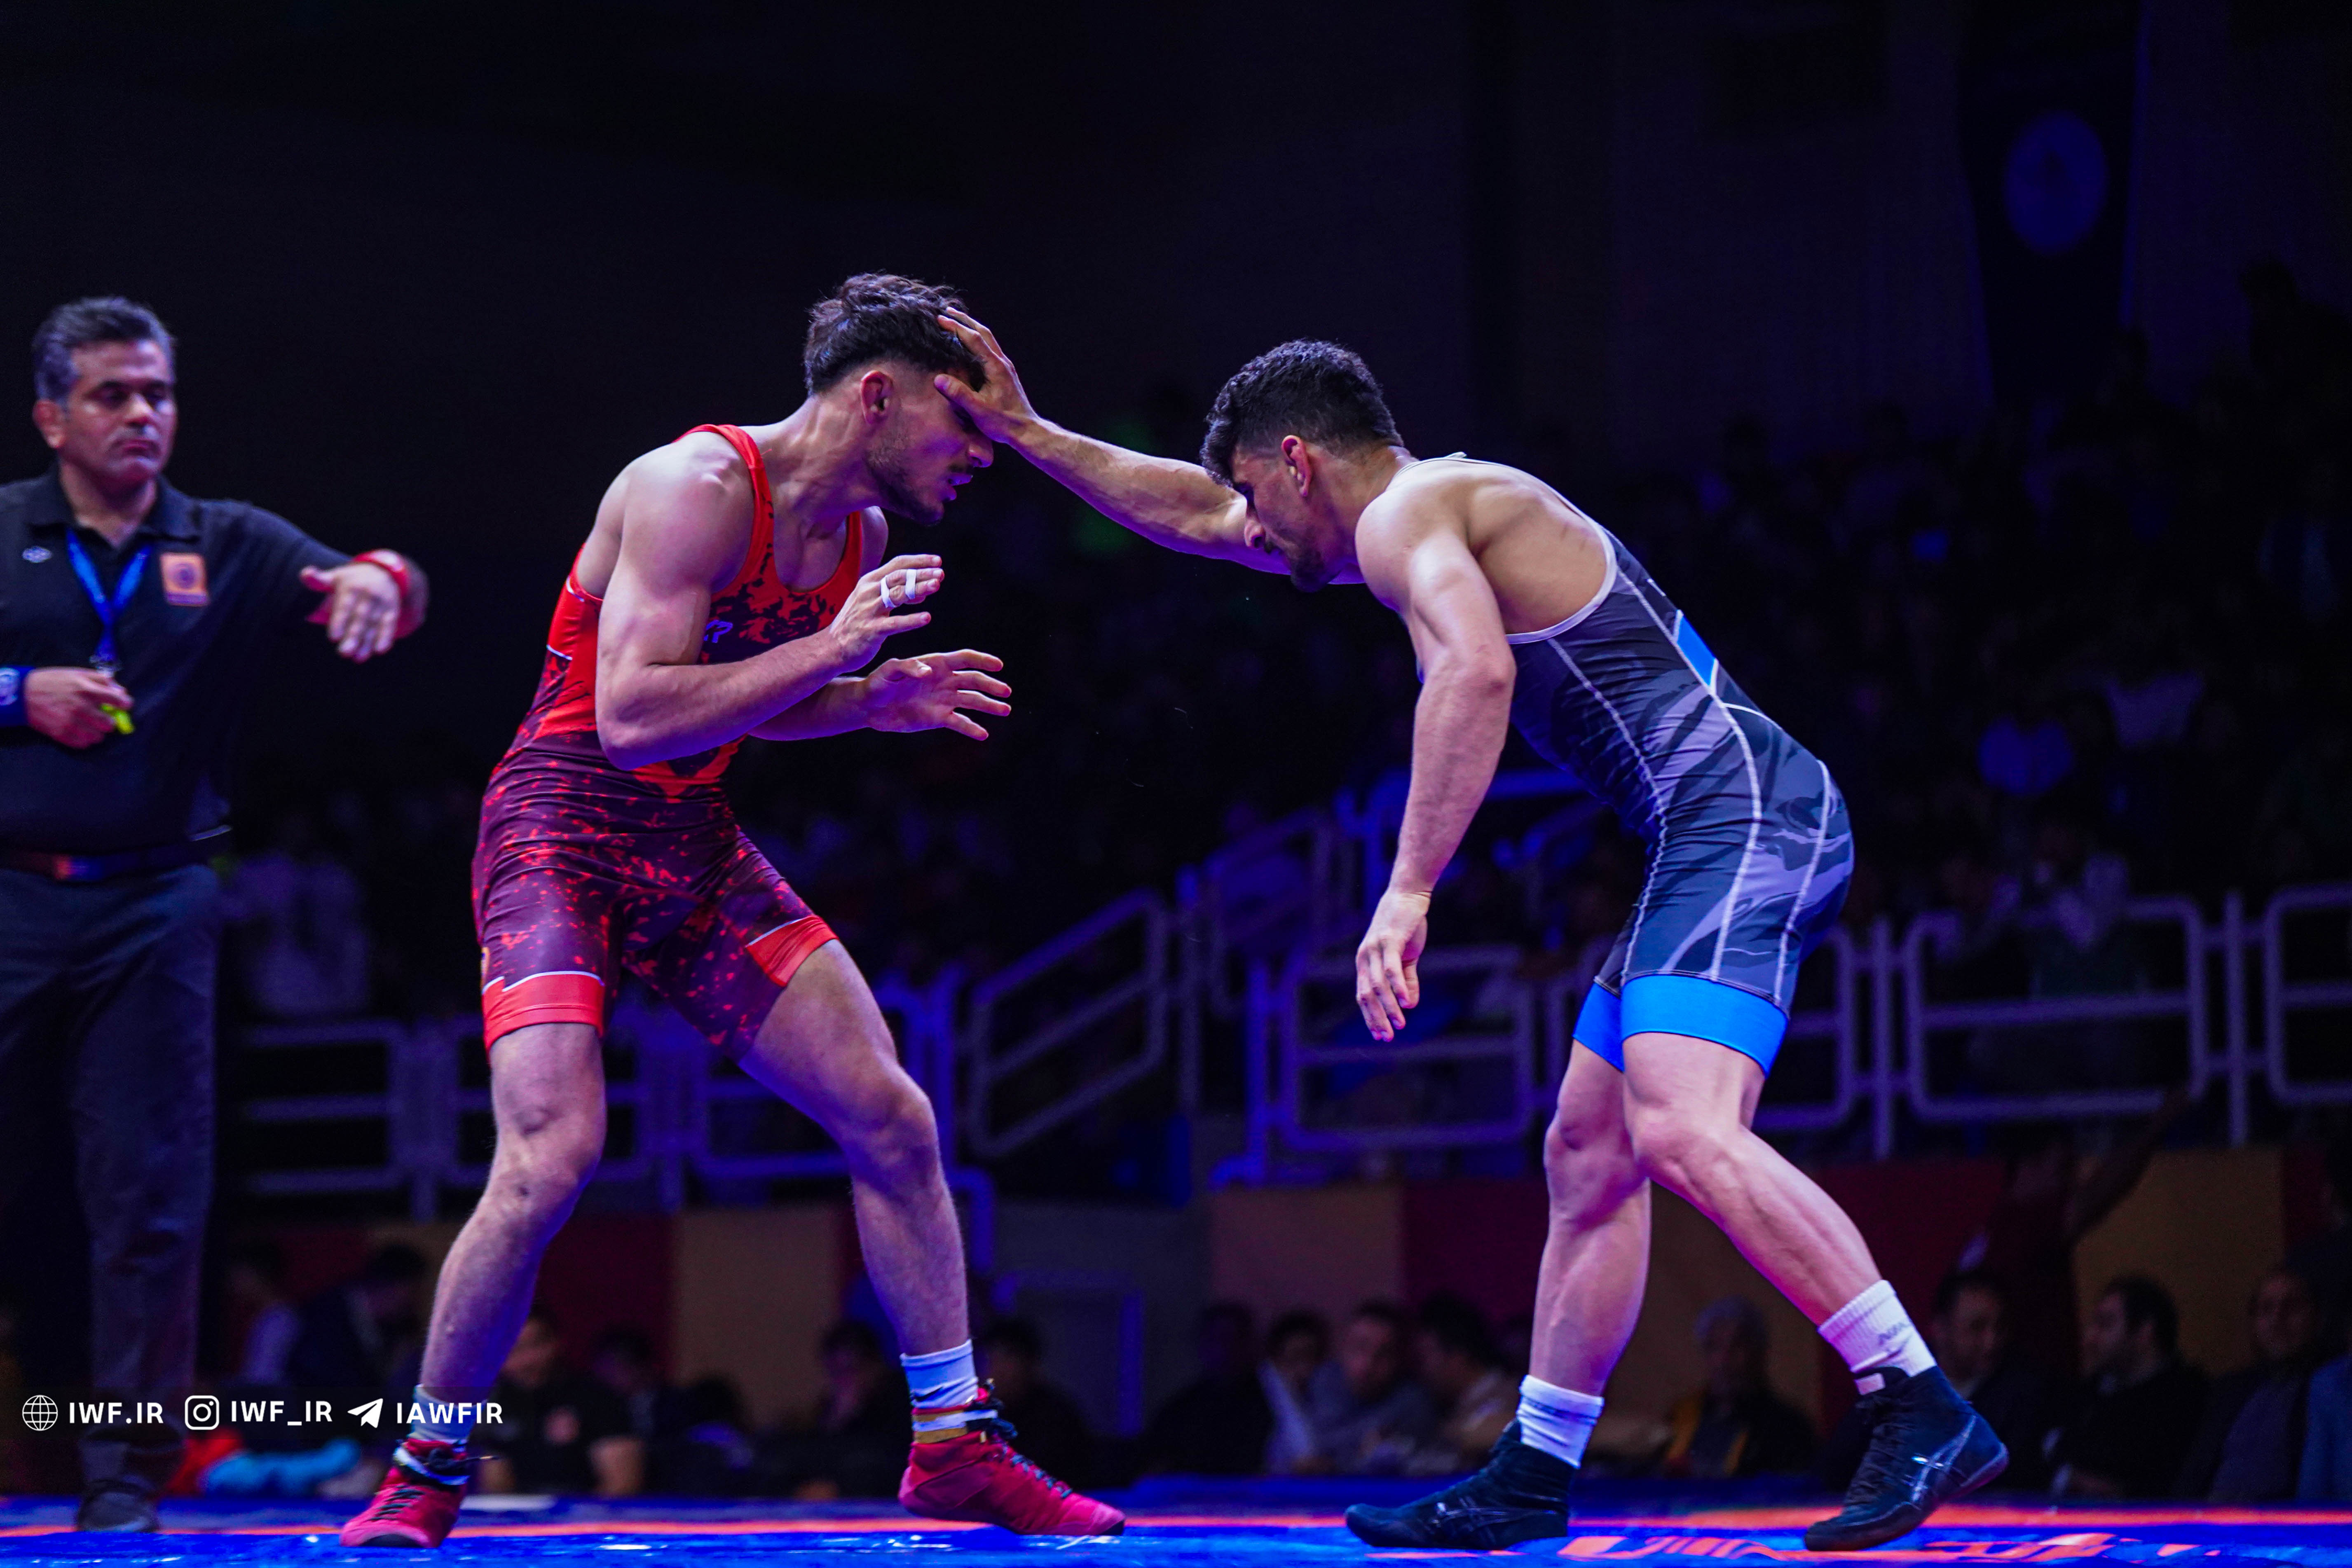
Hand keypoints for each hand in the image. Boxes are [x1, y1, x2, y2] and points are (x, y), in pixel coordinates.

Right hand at [26, 666, 131, 747]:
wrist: (23, 694)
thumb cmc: (52, 681)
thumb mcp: (76, 673)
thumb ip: (100, 680)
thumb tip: (121, 690)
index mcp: (86, 689)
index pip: (117, 700)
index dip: (124, 704)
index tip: (124, 705)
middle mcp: (80, 707)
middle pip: (109, 724)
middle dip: (109, 721)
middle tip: (102, 717)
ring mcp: (70, 722)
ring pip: (98, 737)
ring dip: (97, 732)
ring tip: (90, 726)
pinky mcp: (60, 734)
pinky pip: (83, 744)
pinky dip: (85, 740)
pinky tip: (80, 732)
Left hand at [301, 561, 401, 660]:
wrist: (382, 572)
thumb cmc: (350, 580)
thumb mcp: (335, 576)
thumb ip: (318, 580)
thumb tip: (305, 574)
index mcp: (352, 587)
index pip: (345, 606)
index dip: (339, 622)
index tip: (333, 638)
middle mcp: (369, 594)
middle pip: (360, 618)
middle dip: (353, 636)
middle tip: (344, 653)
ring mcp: (382, 602)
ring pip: (374, 624)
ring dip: (367, 642)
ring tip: (358, 658)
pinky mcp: (392, 610)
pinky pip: (389, 625)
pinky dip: (385, 637)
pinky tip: (379, 650)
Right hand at [825, 555, 942, 670]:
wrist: (832, 647)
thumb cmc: (856, 623)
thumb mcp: (873, 602)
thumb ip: (896, 594)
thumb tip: (923, 592)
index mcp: (869, 582)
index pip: (897, 565)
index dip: (918, 561)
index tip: (937, 560)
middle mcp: (869, 592)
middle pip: (899, 577)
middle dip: (921, 573)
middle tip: (941, 573)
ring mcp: (869, 611)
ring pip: (898, 595)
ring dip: (919, 589)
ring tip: (937, 585)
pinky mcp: (870, 630)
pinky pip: (894, 623)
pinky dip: (911, 620)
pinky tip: (926, 617)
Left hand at [860, 650, 1010, 740]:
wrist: (870, 707)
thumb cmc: (878, 682)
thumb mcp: (889, 671)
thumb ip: (908, 667)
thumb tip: (927, 672)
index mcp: (935, 664)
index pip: (964, 659)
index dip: (982, 661)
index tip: (998, 665)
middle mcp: (944, 681)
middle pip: (973, 681)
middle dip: (991, 685)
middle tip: (1006, 692)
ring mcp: (943, 700)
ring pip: (972, 700)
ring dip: (989, 705)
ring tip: (1005, 710)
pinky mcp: (938, 718)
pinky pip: (959, 722)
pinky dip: (971, 728)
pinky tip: (983, 734)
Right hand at [932, 307, 1040, 443]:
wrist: (1026, 431)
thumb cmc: (1004, 422)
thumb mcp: (979, 410)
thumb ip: (959, 394)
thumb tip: (938, 379)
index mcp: (996, 367)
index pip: (974, 339)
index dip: (957, 327)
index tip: (940, 319)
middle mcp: (1002, 362)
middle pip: (983, 332)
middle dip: (965, 320)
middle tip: (947, 311)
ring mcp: (1005, 367)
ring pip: (988, 339)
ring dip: (972, 327)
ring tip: (957, 321)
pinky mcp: (1005, 373)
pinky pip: (990, 349)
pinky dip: (977, 340)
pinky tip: (970, 344)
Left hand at [1355, 887, 1429, 1040]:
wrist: (1408, 895)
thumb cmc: (1405, 926)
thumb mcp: (1406, 957)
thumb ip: (1406, 980)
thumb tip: (1410, 1004)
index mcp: (1365, 962)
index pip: (1362, 995)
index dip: (1370, 1016)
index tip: (1380, 1035)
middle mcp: (1365, 957)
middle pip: (1366, 995)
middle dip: (1376, 1018)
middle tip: (1387, 1037)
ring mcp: (1375, 948)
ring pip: (1378, 985)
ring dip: (1389, 1007)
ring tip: (1400, 1024)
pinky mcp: (1389, 941)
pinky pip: (1391, 969)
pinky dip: (1399, 988)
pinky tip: (1407, 1003)